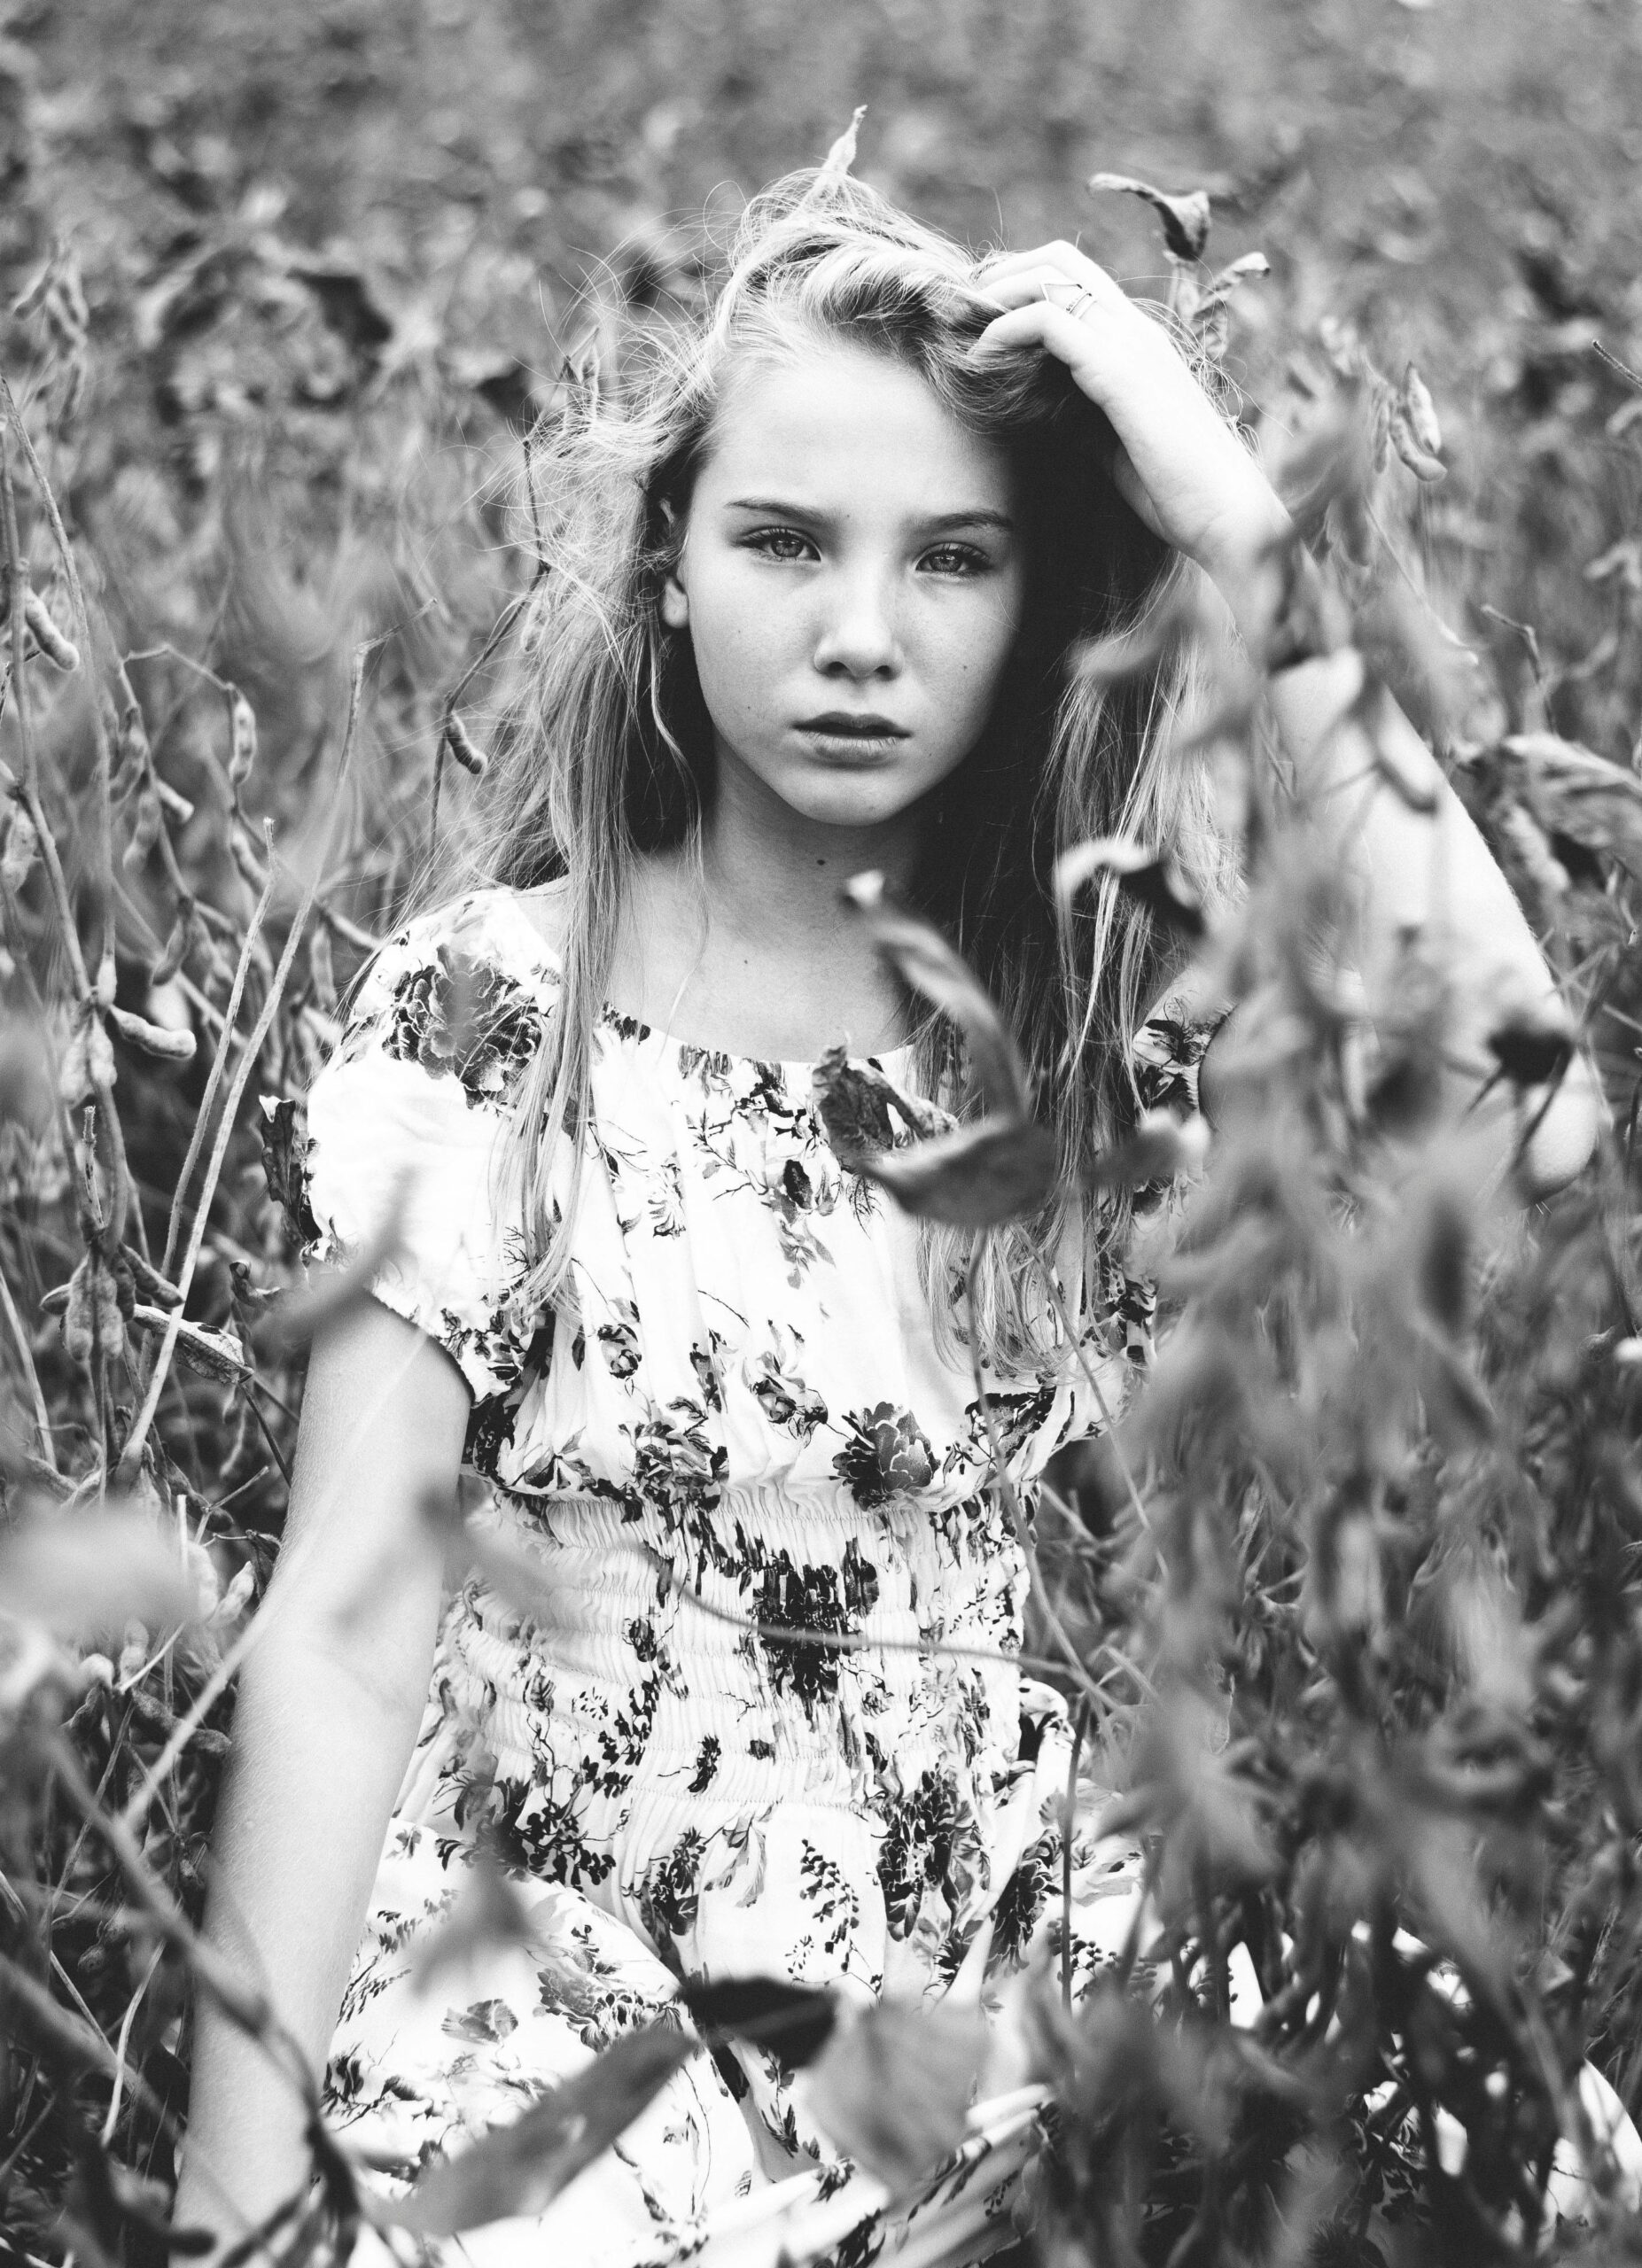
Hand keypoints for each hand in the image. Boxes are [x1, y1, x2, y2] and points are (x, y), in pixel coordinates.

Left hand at [973, 241, 1288, 591]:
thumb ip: (1083, 419)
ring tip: (961, 329)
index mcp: (1140, 343)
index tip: (981, 317)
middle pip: (1061, 259)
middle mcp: (1136, 330)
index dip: (1023, 283)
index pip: (1077, 278)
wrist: (1226, 516)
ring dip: (995, 294)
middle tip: (962, 312)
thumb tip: (1044, 414)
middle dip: (1001, 274)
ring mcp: (1130, 345)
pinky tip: (979, 358)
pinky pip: (1050, 321)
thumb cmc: (1179, 493)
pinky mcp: (1119, 374)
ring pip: (1052, 276)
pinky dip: (1004, 329)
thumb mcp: (1116, 447)